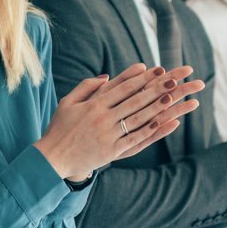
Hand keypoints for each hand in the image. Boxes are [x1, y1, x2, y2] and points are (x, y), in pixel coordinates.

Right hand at [34, 64, 203, 180]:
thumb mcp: (67, 102)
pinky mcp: (111, 151)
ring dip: (157, 107)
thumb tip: (107, 76)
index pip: (122, 88)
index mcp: (93, 105)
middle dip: (155, 88)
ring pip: (138, 118)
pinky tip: (164, 122)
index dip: (141, 77)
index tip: (156, 69)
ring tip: (174, 96)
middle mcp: (102, 118)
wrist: (52, 158)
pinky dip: (150, 130)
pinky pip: (134, 139)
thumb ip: (86, 87)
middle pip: (134, 100)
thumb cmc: (59, 128)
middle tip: (173, 78)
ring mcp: (108, 135)